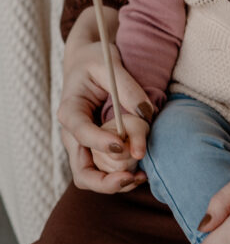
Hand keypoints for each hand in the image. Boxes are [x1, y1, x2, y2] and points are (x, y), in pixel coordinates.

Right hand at [58, 7, 151, 192]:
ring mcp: (83, 145)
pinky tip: (141, 173)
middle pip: (80, 170)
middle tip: (130, 176)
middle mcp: (72, 133)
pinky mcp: (96, 148)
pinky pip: (104, 171)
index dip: (99, 143)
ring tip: (140, 177)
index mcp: (70, 110)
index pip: (80, 133)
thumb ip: (127, 87)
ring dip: (114, 183)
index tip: (121, 146)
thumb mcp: (109, 64)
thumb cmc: (96, 59)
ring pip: (91, 177)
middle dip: (104, 180)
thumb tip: (146, 114)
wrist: (88, 62)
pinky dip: (120, 176)